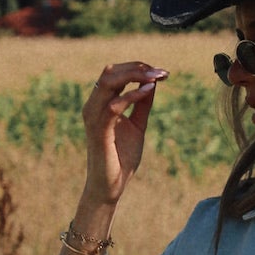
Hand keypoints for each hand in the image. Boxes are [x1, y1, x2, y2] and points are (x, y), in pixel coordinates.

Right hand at [80, 60, 168, 206]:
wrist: (110, 186)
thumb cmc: (121, 157)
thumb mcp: (137, 126)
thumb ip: (141, 105)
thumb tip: (152, 84)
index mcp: (100, 103)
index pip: (115, 73)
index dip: (138, 68)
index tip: (162, 72)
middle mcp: (93, 106)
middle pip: (111, 72)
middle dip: (138, 67)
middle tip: (161, 72)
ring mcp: (94, 117)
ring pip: (109, 82)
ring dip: (135, 76)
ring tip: (157, 77)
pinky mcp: (99, 130)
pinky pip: (113, 106)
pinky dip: (131, 96)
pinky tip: (148, 91)